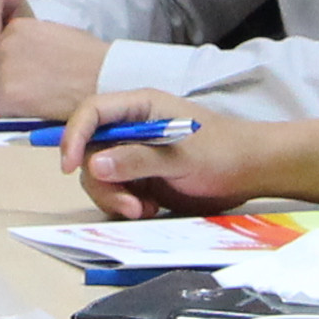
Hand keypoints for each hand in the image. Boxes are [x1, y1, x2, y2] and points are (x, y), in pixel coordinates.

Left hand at [0, 16, 109, 120]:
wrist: (105, 77)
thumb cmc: (88, 59)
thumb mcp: (52, 35)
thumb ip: (28, 43)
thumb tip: (16, 58)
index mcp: (15, 27)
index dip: (14, 66)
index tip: (33, 72)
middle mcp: (4, 45)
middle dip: (10, 82)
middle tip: (40, 87)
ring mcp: (4, 70)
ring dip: (13, 98)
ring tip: (43, 95)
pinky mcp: (7, 96)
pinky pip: (2, 110)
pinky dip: (18, 113)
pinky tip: (41, 105)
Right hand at [58, 89, 253, 214]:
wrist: (251, 171)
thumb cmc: (222, 152)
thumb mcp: (180, 157)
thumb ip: (136, 160)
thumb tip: (93, 164)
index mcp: (140, 108)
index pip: (92, 112)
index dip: (73, 136)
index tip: (68, 166)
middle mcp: (131, 128)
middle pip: (90, 151)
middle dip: (103, 182)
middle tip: (129, 206)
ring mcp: (134, 154)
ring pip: (99, 176)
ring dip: (115, 198)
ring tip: (145, 210)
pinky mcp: (139, 178)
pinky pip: (115, 192)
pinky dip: (126, 205)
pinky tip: (151, 209)